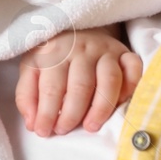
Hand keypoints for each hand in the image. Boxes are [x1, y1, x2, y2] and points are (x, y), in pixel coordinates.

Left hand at [15, 25, 142, 136]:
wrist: (75, 27)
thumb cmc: (51, 55)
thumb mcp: (31, 68)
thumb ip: (27, 96)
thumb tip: (32, 124)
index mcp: (55, 53)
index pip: (51, 87)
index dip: (47, 113)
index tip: (44, 132)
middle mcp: (82, 50)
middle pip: (81, 86)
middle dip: (72, 114)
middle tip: (65, 131)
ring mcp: (105, 50)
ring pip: (109, 80)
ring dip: (101, 107)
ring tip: (91, 126)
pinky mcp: (124, 52)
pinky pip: (133, 69)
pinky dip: (131, 87)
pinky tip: (121, 103)